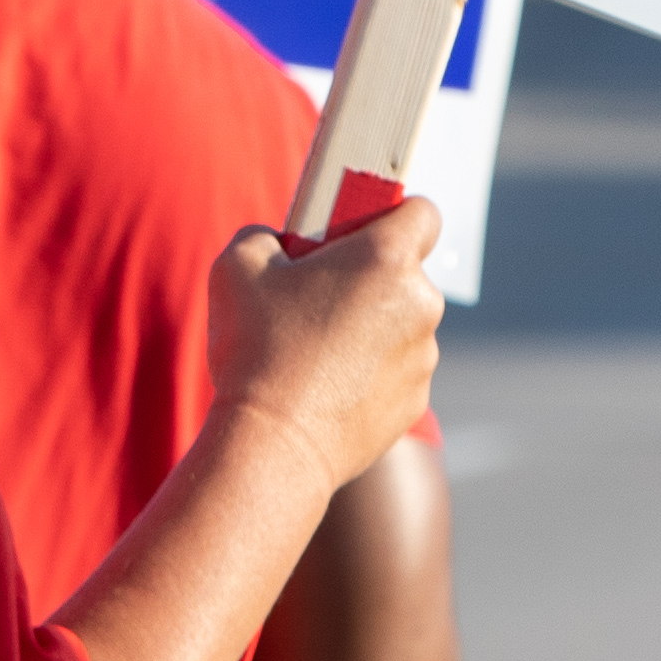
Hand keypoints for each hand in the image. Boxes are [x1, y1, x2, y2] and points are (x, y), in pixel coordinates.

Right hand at [205, 193, 442, 492]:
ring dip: (372, 328)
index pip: (422, 212)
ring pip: (403, 325)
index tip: (359, 232)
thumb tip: (276, 242)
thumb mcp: (237, 267)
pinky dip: (371, 373)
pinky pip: (397, 371)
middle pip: (406, 273)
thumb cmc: (257, 350)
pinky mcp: (415, 401)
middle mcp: (420, 304)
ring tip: (315, 350)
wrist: (273, 448)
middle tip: (318, 295)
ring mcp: (423, 357)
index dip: (392, 216)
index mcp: (386, 259)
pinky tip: (325, 388)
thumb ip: (263, 235)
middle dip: (370, 278)